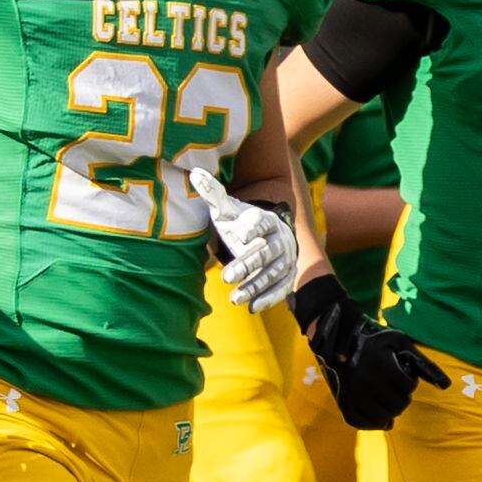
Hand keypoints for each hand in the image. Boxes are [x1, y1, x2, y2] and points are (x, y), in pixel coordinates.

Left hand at [178, 159, 303, 312]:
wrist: (269, 237)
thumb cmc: (243, 223)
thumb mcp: (228, 209)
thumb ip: (213, 194)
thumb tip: (195, 174)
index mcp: (266, 220)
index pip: (261, 223)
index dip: (251, 229)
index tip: (238, 236)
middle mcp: (279, 240)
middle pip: (264, 253)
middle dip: (247, 265)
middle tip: (226, 277)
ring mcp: (285, 260)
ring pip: (272, 274)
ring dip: (254, 286)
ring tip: (234, 298)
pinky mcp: (286, 277)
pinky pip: (281, 289)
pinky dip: (268, 298)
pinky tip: (252, 308)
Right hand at [290, 271, 438, 430]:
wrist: (339, 341)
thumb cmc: (375, 341)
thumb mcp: (400, 343)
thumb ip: (424, 362)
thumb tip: (447, 385)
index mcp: (382, 365)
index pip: (408, 388)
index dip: (409, 382)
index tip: (401, 374)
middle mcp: (366, 382)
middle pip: (398, 406)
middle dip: (401, 397)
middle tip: (393, 387)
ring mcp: (352, 395)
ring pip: (383, 418)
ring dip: (390, 411)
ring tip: (385, 397)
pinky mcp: (343, 404)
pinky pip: (363, 424)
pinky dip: (373, 423)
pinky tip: (378, 413)